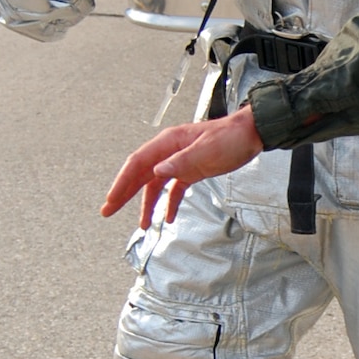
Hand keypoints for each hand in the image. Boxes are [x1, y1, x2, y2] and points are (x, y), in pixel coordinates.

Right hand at [101, 106, 263, 227]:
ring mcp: (179, 161)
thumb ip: (181, 162)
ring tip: (142, 224)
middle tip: (108, 211)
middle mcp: (169, 151)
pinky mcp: (191, 170)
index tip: (111, 199)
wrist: (251, 134)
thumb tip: (157, 172)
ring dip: (147, 204)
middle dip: (124, 194)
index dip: (122, 182)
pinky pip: (173, 189)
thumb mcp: (207, 151)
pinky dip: (169, 203)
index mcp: (169, 142)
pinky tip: (168, 217)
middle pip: (140, 174)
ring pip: (155, 184)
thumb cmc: (231, 138)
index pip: (138, 163)